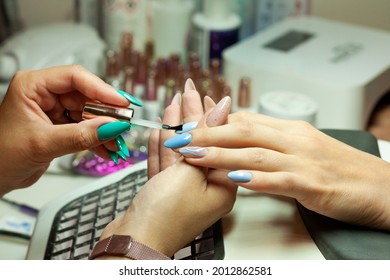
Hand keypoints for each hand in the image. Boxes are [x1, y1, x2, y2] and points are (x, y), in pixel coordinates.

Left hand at [0, 65, 131, 194]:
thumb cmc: (2, 155)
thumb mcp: (43, 144)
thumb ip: (80, 135)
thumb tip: (112, 127)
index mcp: (32, 85)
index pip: (75, 78)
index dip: (101, 89)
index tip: (121, 103)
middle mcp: (45, 93)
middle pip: (86, 96)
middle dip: (106, 114)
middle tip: (124, 126)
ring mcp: (54, 109)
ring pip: (89, 113)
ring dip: (104, 130)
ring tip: (117, 143)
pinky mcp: (61, 125)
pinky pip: (86, 128)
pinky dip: (97, 140)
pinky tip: (107, 150)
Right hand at [99, 80, 236, 257]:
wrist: (132, 244)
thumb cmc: (164, 215)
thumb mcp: (189, 170)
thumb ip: (205, 136)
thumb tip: (224, 107)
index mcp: (222, 186)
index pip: (219, 143)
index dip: (209, 116)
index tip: (204, 94)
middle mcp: (205, 190)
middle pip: (198, 146)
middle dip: (190, 118)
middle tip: (186, 92)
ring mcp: (183, 193)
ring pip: (179, 154)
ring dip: (175, 129)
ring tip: (173, 103)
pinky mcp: (164, 195)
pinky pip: (165, 167)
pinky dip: (162, 148)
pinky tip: (160, 130)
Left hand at [174, 112, 389, 230]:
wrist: (379, 186)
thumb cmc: (339, 168)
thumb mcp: (303, 146)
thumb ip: (272, 140)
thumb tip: (241, 134)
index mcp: (290, 130)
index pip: (244, 121)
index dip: (213, 123)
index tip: (187, 124)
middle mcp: (294, 140)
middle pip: (243, 131)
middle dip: (207, 133)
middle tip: (178, 137)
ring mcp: (303, 161)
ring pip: (255, 153)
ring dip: (221, 154)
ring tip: (193, 156)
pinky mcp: (313, 185)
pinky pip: (279, 180)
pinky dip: (255, 178)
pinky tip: (235, 179)